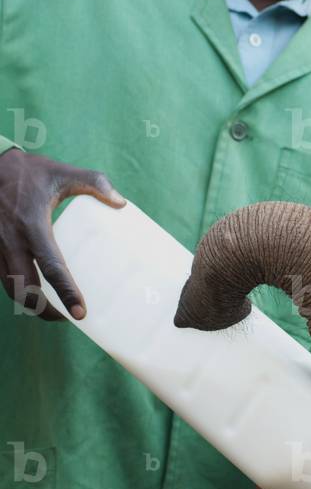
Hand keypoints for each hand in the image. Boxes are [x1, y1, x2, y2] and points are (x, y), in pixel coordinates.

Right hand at [0, 148, 125, 320]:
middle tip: (67, 317)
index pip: (51, 267)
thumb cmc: (29, 171)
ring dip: (29, 304)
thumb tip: (121, 204)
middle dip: (46, 310)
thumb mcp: (63, 172)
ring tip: (52, 310)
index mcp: (33, 225)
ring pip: (10, 288)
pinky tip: (33, 291)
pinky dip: (17, 290)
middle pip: (25, 289)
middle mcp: (12, 241)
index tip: (80, 312)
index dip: (66, 293)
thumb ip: (95, 183)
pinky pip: (3, 277)